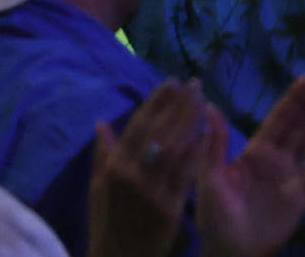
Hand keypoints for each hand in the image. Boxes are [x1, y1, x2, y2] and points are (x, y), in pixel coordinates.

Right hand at [87, 81, 213, 256]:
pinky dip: (196, 151)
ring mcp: (152, 189)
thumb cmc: (107, 223)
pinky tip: (207, 134)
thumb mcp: (97, 187)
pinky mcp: (169, 206)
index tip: (172, 82)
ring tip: (203, 99)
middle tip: (195, 83)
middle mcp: (132, 172)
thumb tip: (101, 123)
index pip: (139, 125)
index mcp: (113, 165)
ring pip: (174, 147)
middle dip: (178, 104)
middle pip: (159, 130)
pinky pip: (185, 174)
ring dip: (191, 121)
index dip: (157, 102)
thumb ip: (102, 154)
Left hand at [199, 78, 304, 256]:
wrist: (230, 250)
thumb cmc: (215, 215)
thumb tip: (209, 105)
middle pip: (301, 126)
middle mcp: (277, 159)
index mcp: (255, 150)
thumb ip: (214, 143)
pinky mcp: (301, 197)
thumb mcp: (210, 176)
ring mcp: (291, 177)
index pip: (278, 119)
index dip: (294, 100)